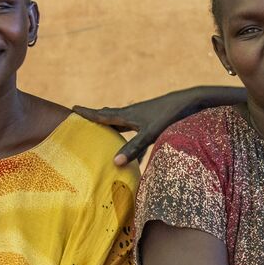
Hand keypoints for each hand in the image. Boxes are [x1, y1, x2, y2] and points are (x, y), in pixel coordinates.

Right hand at [74, 90, 203, 166]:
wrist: (190, 102)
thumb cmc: (170, 116)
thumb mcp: (151, 134)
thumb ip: (134, 148)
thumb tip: (114, 162)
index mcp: (128, 115)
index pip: (103, 115)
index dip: (88, 114)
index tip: (72, 108)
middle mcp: (133, 114)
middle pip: (110, 117)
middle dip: (97, 118)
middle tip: (83, 117)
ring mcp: (144, 117)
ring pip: (123, 123)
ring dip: (113, 128)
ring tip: (104, 131)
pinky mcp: (154, 121)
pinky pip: (137, 132)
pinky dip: (131, 140)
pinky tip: (136, 155)